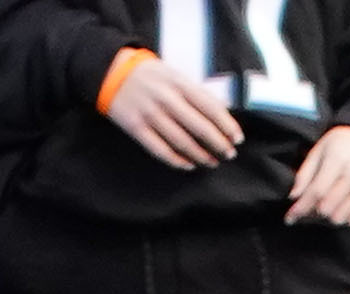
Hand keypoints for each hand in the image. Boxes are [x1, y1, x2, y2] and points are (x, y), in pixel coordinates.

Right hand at [98, 53, 241, 162]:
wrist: (113, 72)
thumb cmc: (151, 76)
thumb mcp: (175, 76)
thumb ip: (195, 93)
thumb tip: (222, 113)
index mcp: (180, 84)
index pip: (211, 108)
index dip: (227, 126)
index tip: (237, 139)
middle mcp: (167, 99)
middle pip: (200, 127)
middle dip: (218, 144)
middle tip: (229, 155)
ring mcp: (150, 115)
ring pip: (182, 142)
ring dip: (201, 155)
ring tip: (212, 162)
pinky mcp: (136, 128)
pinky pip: (160, 150)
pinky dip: (177, 161)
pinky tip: (188, 165)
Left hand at [284, 120, 349, 223]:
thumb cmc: (340, 143)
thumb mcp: (318, 151)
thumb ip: (305, 174)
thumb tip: (294, 196)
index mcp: (337, 160)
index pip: (316, 191)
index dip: (301, 207)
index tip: (290, 217)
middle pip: (327, 207)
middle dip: (314, 210)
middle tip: (312, 204)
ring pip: (340, 216)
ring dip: (329, 214)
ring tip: (328, 203)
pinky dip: (344, 216)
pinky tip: (341, 206)